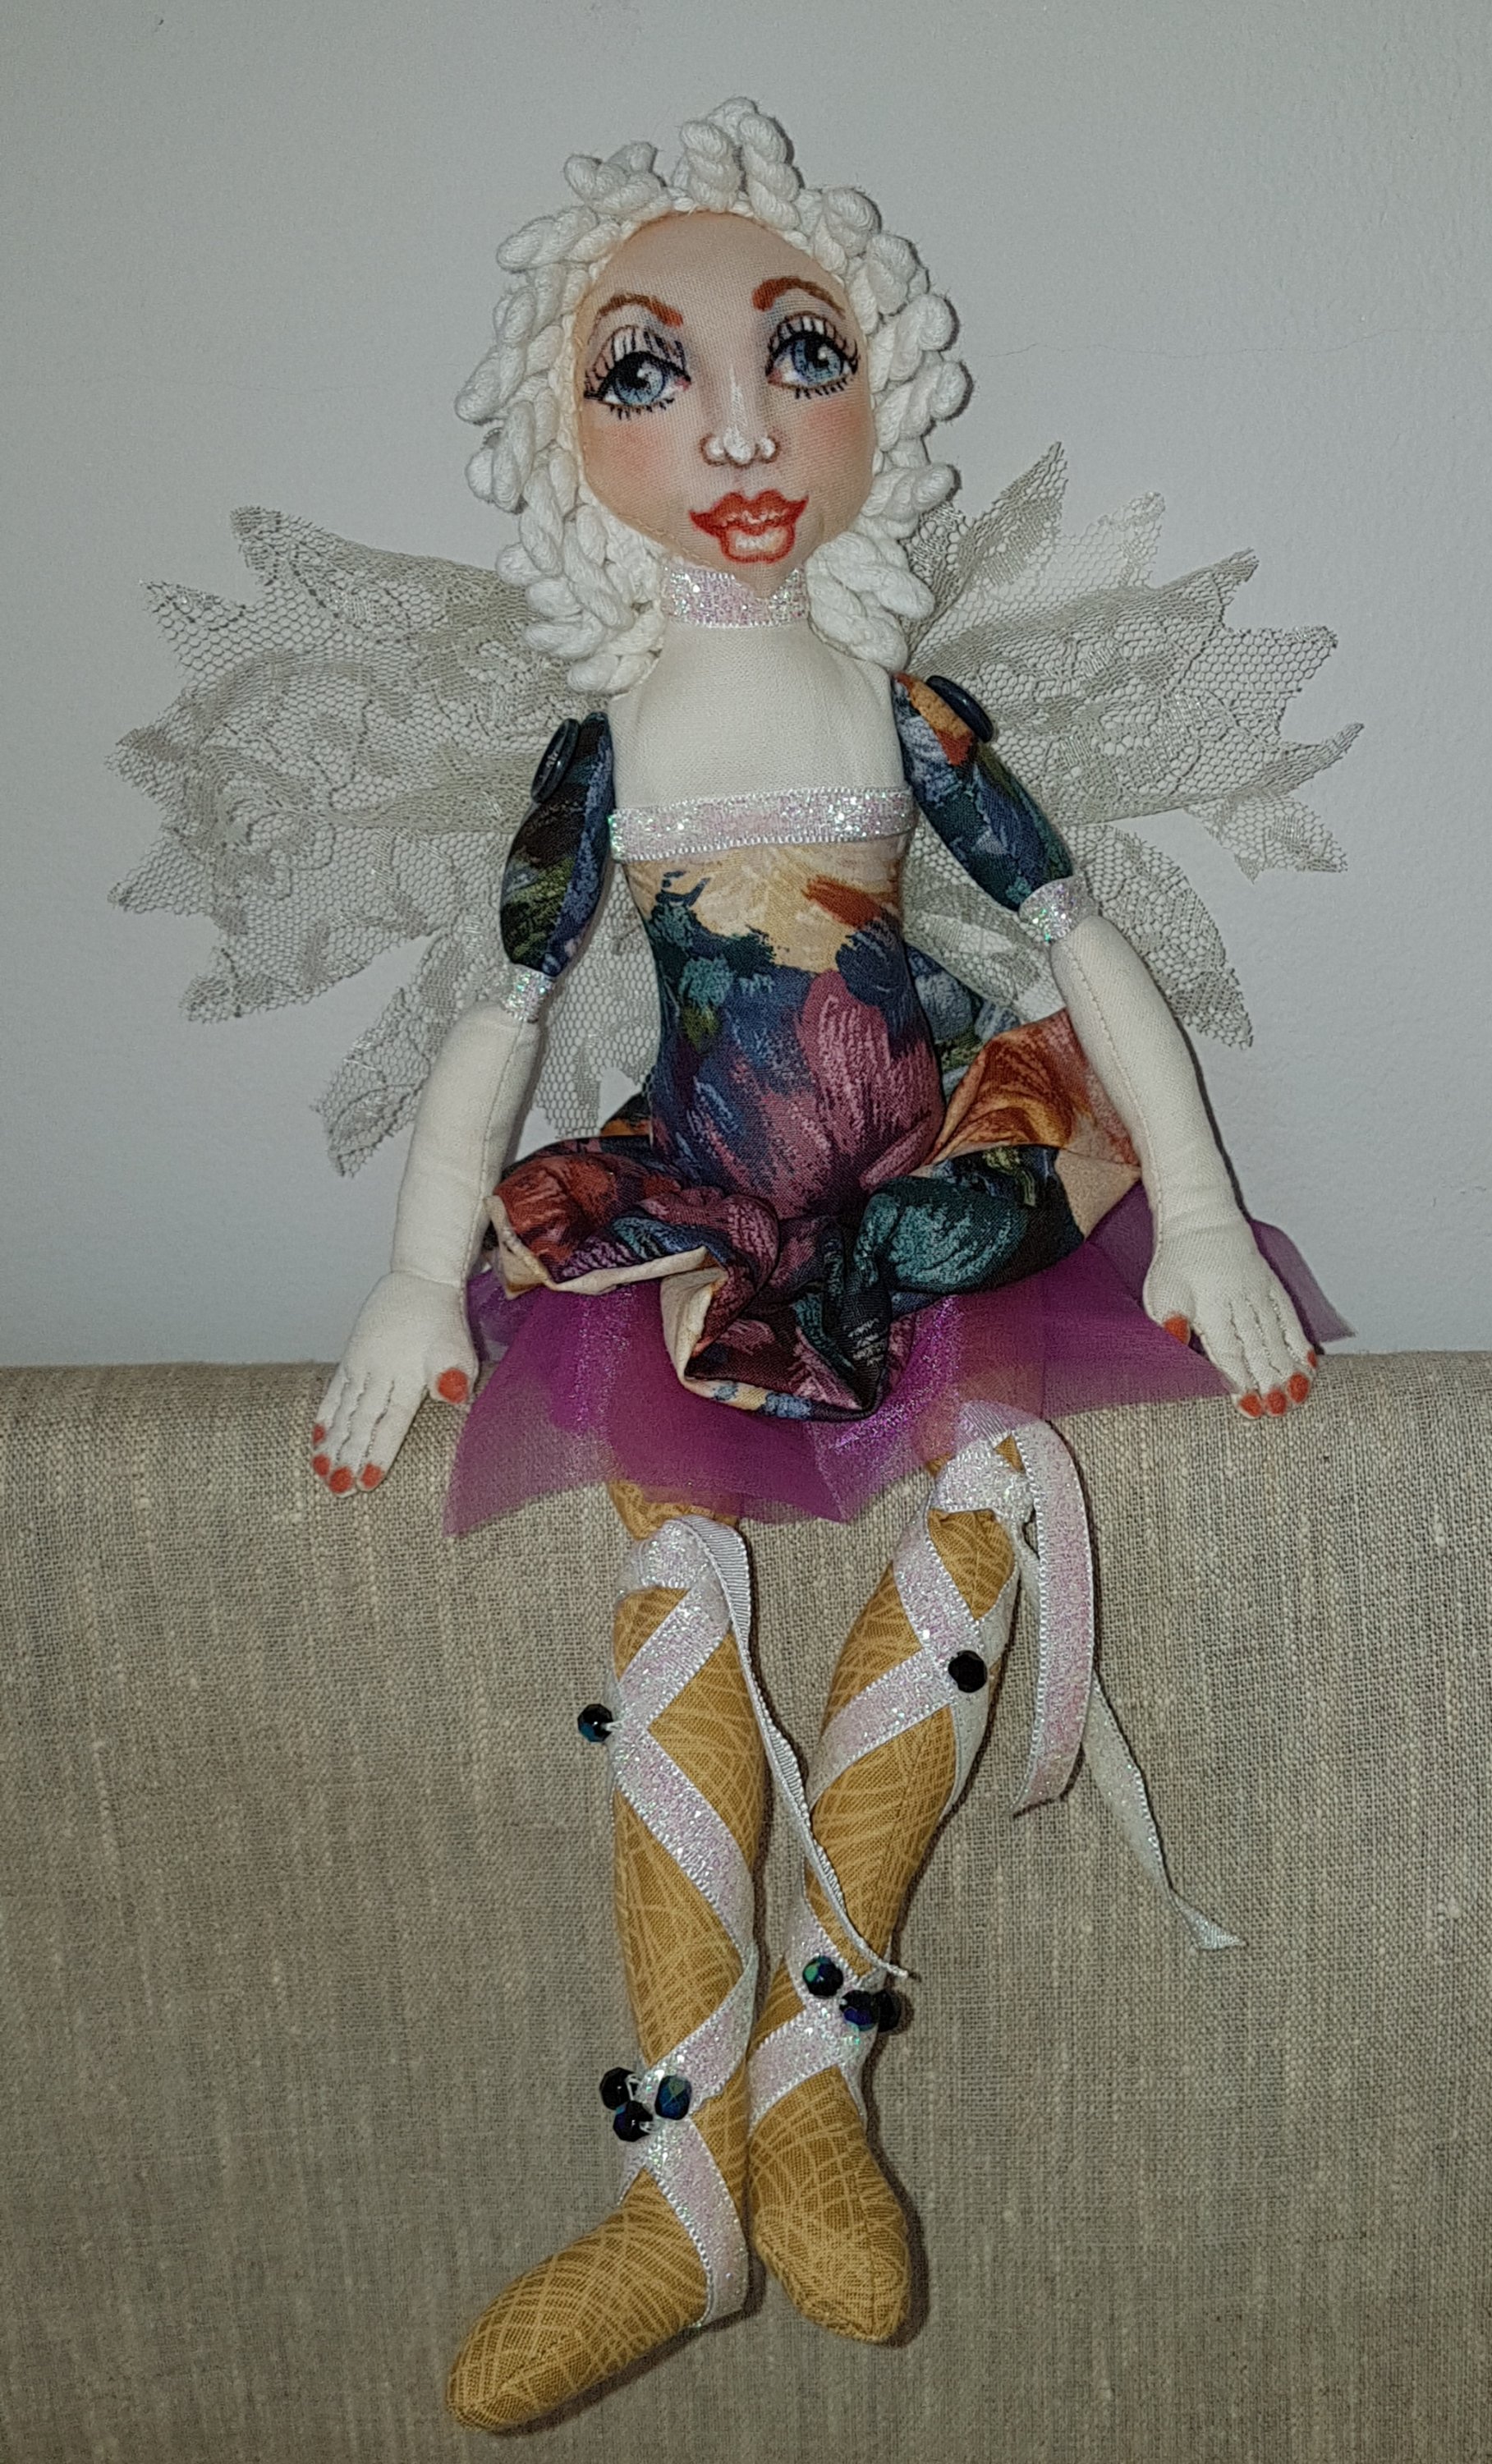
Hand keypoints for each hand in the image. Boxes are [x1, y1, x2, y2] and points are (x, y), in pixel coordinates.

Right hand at [310, 1272, 476, 1492]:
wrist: (419, 1281)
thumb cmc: (442, 1320)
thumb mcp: (456, 1346)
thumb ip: (454, 1372)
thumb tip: (457, 1397)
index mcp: (406, 1375)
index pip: (391, 1421)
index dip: (379, 1452)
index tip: (367, 1481)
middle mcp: (378, 1373)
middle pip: (361, 1422)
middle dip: (349, 1457)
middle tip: (338, 1489)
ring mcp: (361, 1366)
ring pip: (343, 1411)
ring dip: (333, 1444)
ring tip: (321, 1472)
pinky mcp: (351, 1359)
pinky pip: (333, 1393)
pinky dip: (325, 1417)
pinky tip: (317, 1440)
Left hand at [1143, 1212, 1317, 1416]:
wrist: (1201, 1220)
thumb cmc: (1177, 1262)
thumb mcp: (1163, 1291)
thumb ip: (1170, 1319)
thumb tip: (1176, 1339)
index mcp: (1210, 1307)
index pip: (1227, 1352)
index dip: (1239, 1382)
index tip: (1249, 1407)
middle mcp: (1239, 1302)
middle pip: (1257, 1349)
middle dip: (1269, 1382)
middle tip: (1279, 1410)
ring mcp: (1259, 1294)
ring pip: (1277, 1336)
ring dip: (1289, 1368)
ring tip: (1299, 1395)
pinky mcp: (1271, 1288)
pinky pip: (1289, 1317)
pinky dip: (1300, 1341)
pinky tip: (1309, 1364)